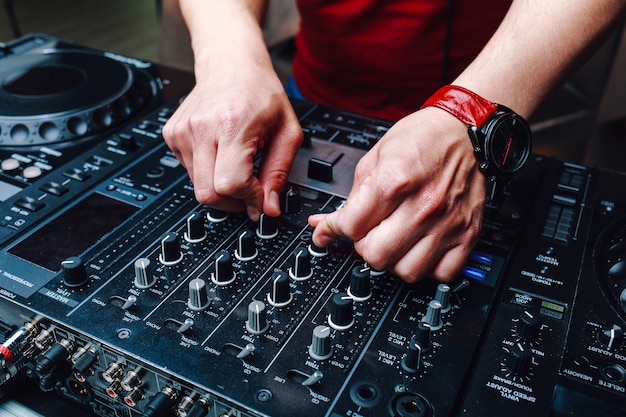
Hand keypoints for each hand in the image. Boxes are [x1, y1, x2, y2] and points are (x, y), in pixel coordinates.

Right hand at [162, 63, 302, 219]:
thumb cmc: (261, 93)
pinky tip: (221, 156)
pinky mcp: (172, 135)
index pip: (231, 183)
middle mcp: (201, 128)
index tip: (261, 199)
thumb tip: (269, 208)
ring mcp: (182, 132)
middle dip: (233, 202)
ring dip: (221, 188)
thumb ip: (279, 173)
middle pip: (209, 193)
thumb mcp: (287, 132)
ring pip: (197, 187)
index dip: (249, 199)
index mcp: (232, 124)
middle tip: (249, 193)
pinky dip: (208, 174)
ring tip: (238, 167)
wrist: (231, 65)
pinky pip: (189, 172)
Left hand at [309, 107, 484, 281]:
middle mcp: (423, 205)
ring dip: (394, 259)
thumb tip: (323, 226)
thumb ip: (350, 197)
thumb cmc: (423, 139)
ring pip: (407, 271)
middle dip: (364, 246)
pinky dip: (428, 267)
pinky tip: (420, 247)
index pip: (351, 227)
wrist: (465, 130)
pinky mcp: (468, 234)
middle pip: (375, 255)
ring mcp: (447, 223)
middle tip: (368, 232)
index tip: (334, 228)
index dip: (336, 228)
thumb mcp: (375, 157)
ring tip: (395, 240)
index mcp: (395, 180)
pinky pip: (442, 273)